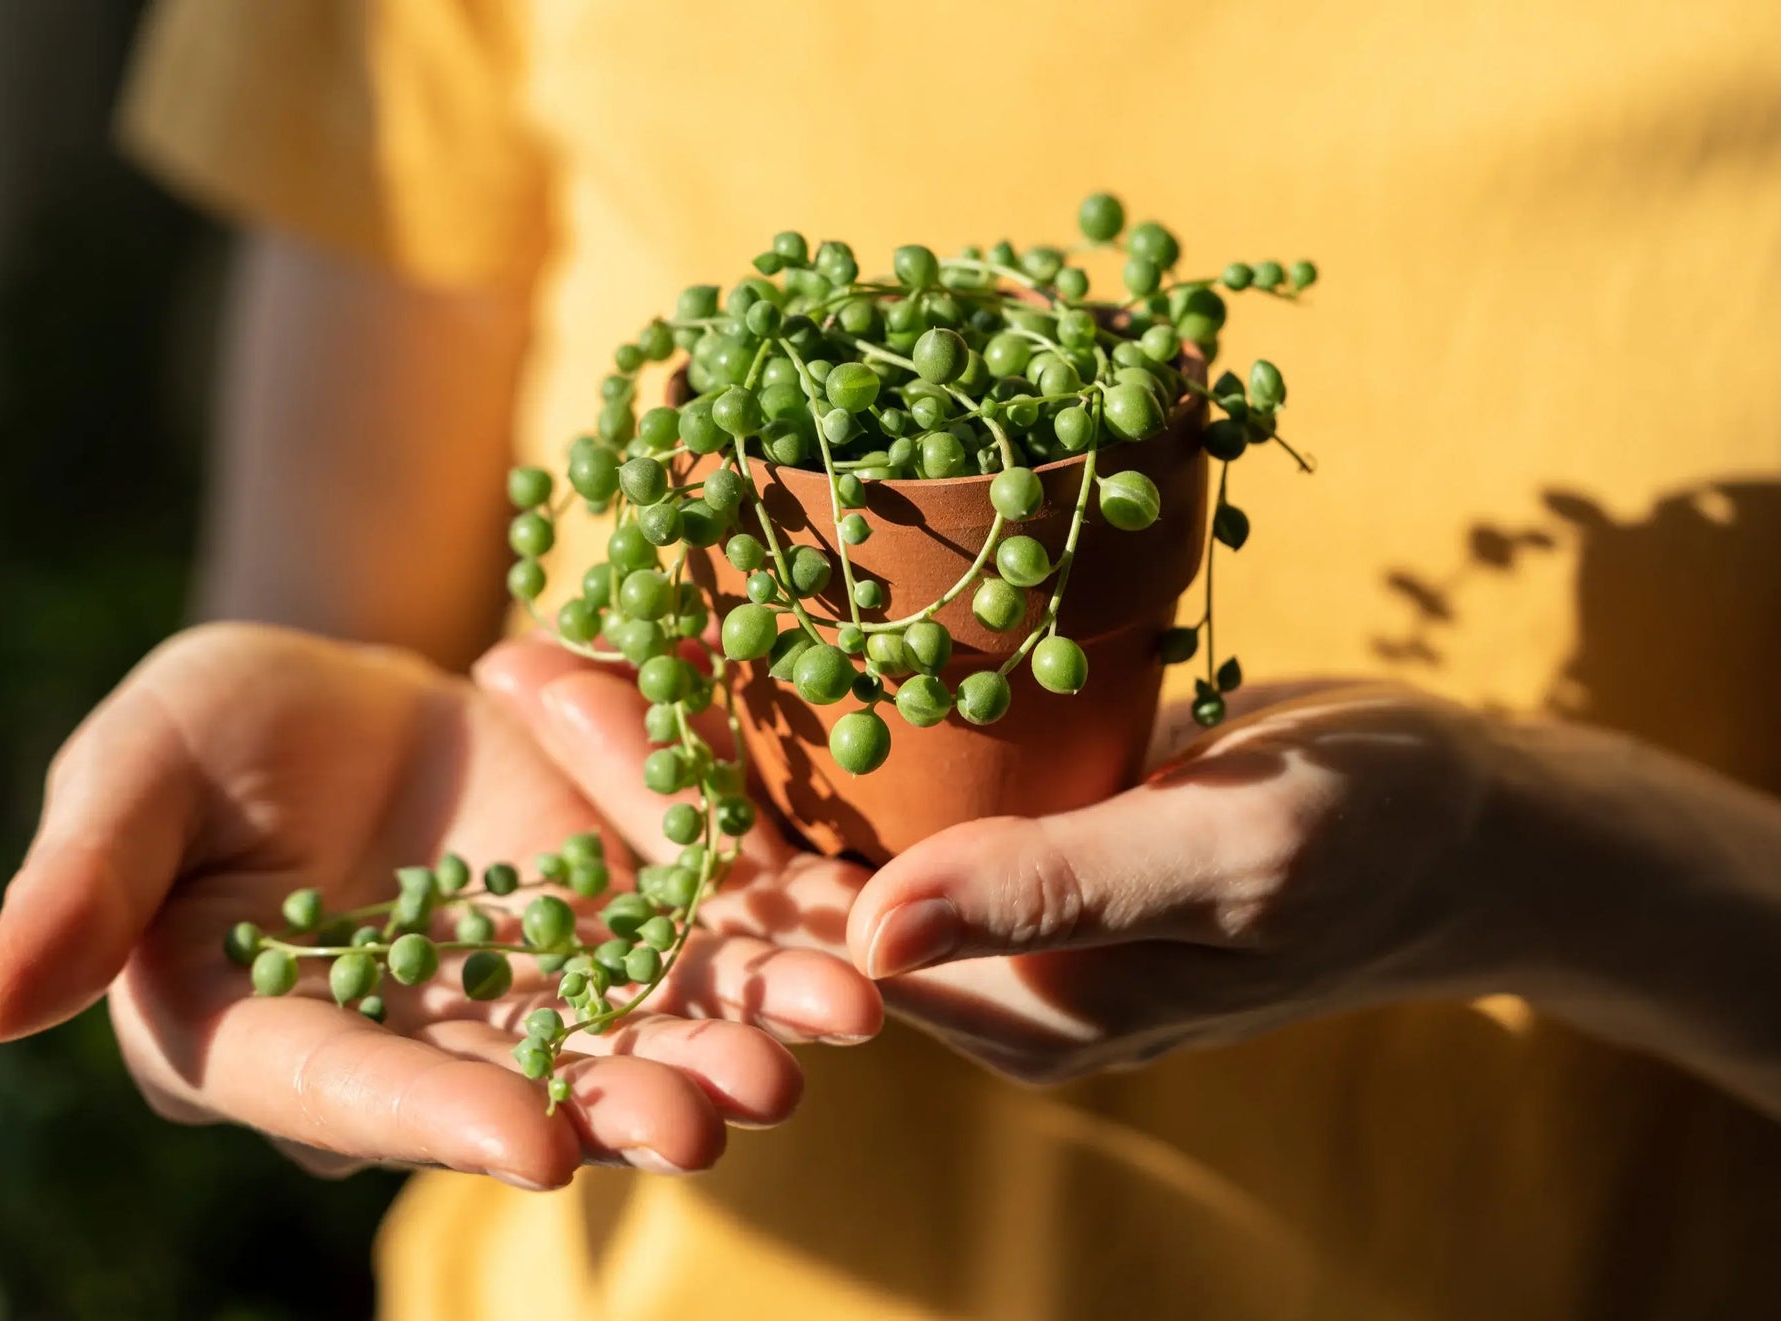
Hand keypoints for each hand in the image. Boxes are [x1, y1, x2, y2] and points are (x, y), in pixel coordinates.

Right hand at [0, 623, 879, 1186]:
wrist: (337, 694)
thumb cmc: (205, 738)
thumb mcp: (134, 777)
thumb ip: (81, 884)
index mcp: (279, 1035)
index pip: (355, 1092)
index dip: (438, 1122)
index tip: (537, 1143)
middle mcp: (425, 1041)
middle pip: (528, 1086)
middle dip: (631, 1098)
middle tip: (723, 1114)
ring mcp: (536, 984)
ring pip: (639, 1024)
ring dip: (735, 1034)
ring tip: (825, 1036)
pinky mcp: (620, 912)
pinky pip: (701, 934)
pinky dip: (772, 940)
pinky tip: (849, 948)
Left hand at [513, 672, 1537, 1082]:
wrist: (1464, 822)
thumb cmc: (1374, 836)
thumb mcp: (1239, 855)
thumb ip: (1064, 893)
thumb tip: (866, 930)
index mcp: (999, 1009)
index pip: (782, 932)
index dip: (659, 818)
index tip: (551, 699)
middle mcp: (962, 967)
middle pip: (763, 877)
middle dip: (638, 772)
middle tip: (517, 656)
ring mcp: (982, 901)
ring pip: (806, 824)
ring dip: (698, 728)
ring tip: (581, 625)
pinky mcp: (1009, 831)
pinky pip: (875, 778)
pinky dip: (795, 704)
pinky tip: (726, 619)